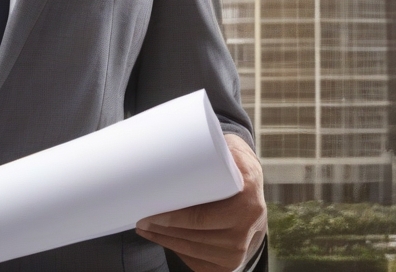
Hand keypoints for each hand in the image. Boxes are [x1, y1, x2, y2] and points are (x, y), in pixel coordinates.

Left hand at [135, 133, 265, 271]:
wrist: (254, 186)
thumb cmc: (234, 162)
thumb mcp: (230, 149)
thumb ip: (208, 144)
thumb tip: (170, 135)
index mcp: (247, 199)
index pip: (202, 217)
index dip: (172, 218)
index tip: (149, 212)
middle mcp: (248, 230)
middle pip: (195, 237)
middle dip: (163, 230)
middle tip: (141, 220)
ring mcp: (240, 251)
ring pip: (194, 252)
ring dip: (166, 242)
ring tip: (146, 229)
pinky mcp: (232, 264)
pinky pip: (200, 263)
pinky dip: (179, 253)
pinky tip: (164, 241)